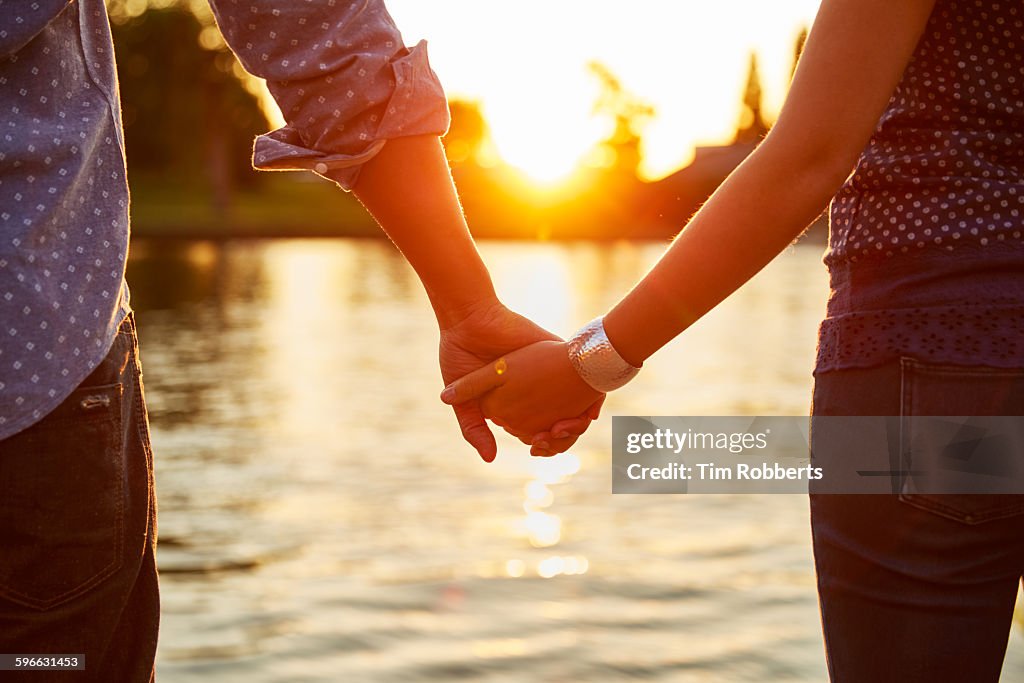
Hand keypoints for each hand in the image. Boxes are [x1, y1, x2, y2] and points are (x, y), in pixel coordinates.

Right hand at [438, 300, 598, 460]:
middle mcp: (532, 386)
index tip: (538, 447)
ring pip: (573, 400)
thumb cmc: (460, 357)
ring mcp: (545, 369)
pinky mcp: (555, 349)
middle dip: (562, 433)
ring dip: (575, 418)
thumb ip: (474, 429)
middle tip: (554, 435)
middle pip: (558, 418)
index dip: (542, 442)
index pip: (535, 428)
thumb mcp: (463, 401)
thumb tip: (490, 459)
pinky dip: (587, 393)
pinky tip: (581, 405)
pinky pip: (581, 372)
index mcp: (511, 399)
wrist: (468, 321)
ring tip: (563, 426)